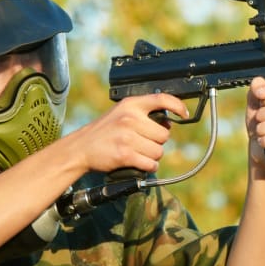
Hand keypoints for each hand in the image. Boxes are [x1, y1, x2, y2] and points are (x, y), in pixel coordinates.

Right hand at [61, 93, 189, 174]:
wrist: (80, 148)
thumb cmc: (104, 132)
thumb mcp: (121, 113)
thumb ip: (142, 114)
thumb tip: (168, 125)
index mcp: (130, 105)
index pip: (161, 99)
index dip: (177, 106)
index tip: (183, 114)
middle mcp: (130, 118)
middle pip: (164, 135)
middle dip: (157, 142)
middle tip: (142, 143)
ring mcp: (127, 137)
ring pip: (159, 151)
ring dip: (152, 156)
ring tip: (137, 153)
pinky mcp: (125, 154)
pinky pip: (151, 164)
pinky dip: (148, 166)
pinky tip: (137, 162)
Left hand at [244, 77, 264, 168]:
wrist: (259, 144)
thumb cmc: (261, 120)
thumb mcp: (254, 99)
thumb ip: (257, 86)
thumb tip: (264, 91)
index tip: (262, 104)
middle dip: (262, 115)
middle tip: (259, 119)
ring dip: (262, 129)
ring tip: (261, 131)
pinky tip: (264, 141)